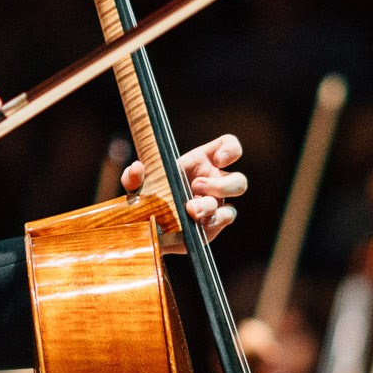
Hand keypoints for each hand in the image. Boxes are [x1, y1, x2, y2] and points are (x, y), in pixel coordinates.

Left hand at [126, 133, 247, 238]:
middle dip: (220, 185)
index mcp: (203, 162)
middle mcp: (215, 182)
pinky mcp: (214, 224)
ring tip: (190, 209)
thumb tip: (136, 168)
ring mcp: (217, 205)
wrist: (149, 225)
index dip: (231, 150)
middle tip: (195, 186)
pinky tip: (196, 223)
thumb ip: (133, 176)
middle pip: (239, 181)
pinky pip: (223, 220)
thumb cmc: (151, 195)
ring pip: (231, 208)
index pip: (229, 146)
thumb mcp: (139, 185)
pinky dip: (212, 222)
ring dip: (211, 206)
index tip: (219, 159)